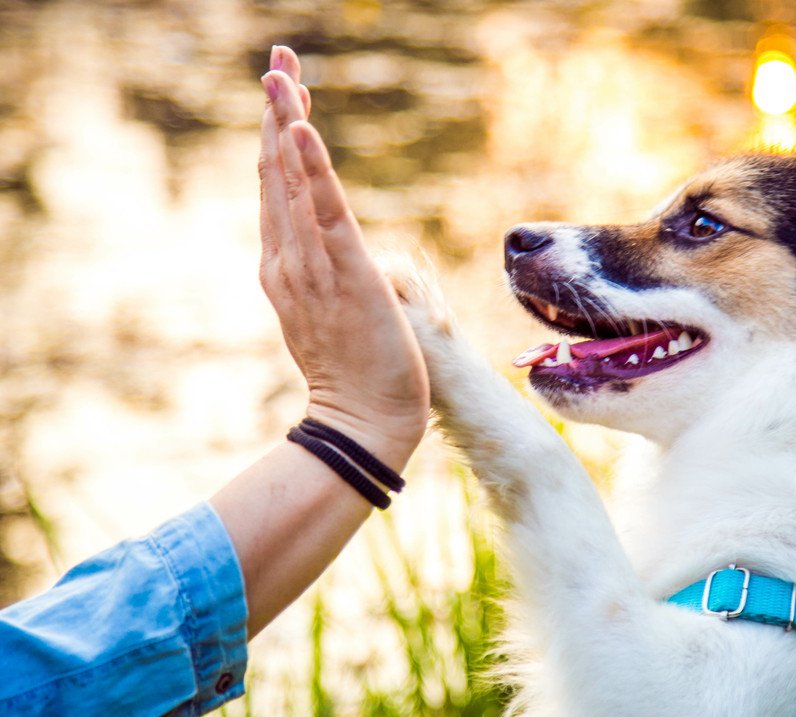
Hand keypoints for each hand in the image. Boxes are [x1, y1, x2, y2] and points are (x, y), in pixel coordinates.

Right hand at [258, 46, 429, 470]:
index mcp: (285, 266)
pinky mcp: (344, 273)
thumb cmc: (358, 374)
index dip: (281, 136)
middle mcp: (288, 260)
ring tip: (281, 73)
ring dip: (286, 122)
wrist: (364, 422)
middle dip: (278, 111)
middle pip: (277, 173)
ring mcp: (311, 266)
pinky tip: (300, 128)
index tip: (287, 92)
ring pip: (292, 182)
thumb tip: (338, 255)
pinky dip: (310, 168)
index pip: (280, 189)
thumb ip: (326, 276)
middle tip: (278, 59)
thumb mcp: (333, 313)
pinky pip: (324, 211)